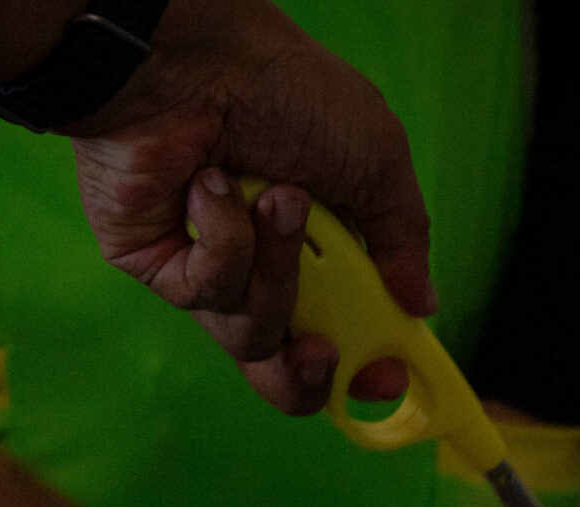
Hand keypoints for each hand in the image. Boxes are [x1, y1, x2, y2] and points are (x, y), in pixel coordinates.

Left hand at [63, 0, 429, 414]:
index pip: (341, 333)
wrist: (196, 58)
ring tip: (275, 198)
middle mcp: (260, 266)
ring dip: (276, 268)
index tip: (388, 374)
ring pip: (251, 333)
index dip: (364, 368)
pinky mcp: (156, 264)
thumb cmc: (285, 88)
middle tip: (322, 349)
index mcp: (318, 247)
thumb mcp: (376, 158)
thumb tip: (423, 302)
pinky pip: (204, 293)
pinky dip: (225, 241)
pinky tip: (214, 186)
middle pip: (283, 368)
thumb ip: (402, 237)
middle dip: (308, 372)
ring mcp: (205, 268)